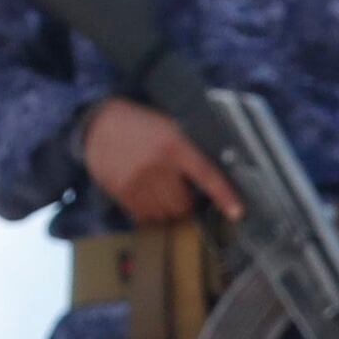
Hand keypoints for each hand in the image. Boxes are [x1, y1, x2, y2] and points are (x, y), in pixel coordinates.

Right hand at [80, 96, 240, 223]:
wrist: (101, 123)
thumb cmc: (142, 125)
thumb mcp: (170, 127)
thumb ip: (189, 150)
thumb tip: (213, 175)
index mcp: (175, 146)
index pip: (206, 174)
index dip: (224, 195)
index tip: (237, 212)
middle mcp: (157, 166)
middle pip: (183, 205)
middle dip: (185, 203)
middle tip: (179, 191)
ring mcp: (137, 181)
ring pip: (164, 214)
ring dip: (167, 209)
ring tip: (160, 191)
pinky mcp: (121, 191)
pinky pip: (143, 216)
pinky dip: (149, 211)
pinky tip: (145, 194)